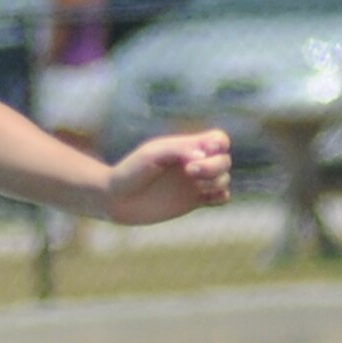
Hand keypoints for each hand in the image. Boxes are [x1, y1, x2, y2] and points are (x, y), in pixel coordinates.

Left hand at [103, 129, 231, 225]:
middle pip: (224, 161)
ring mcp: (194, 184)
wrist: (116, 199)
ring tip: (196, 184)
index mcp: (187, 148)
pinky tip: (209, 197)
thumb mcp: (152, 154)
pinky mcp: (192, 202)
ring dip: (217, 181)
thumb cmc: (131, 171)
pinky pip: (219, 199)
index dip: (219, 144)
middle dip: (214, 165)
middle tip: (190, 171)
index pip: (218, 140)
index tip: (206, 150)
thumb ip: (179, 150)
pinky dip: (221, 197)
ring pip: (223, 180)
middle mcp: (194, 164)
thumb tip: (204, 156)